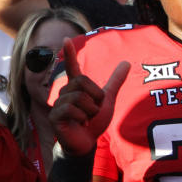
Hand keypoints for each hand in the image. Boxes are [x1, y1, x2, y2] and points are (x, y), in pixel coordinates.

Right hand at [49, 39, 129, 156]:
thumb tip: (127, 62)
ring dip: (89, 110)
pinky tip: (79, 124)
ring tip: (85, 119)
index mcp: (77, 88)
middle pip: (82, 82)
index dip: (70, 54)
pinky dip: (82, 118)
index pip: (73, 67)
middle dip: (94, 97)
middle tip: (92, 111)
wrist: (86, 143)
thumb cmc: (94, 122)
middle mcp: (65, 92)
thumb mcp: (107, 101)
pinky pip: (72, 108)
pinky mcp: (55, 115)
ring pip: (78, 97)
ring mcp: (58, 103)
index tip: (66, 39)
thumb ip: (114, 82)